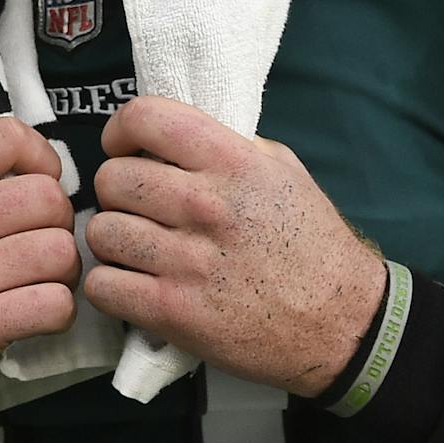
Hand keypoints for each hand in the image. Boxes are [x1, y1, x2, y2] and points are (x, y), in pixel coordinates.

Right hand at [0, 117, 79, 441]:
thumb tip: (46, 169)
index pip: (3, 136)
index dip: (41, 158)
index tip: (38, 185)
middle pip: (47, 197)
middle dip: (60, 225)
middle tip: (40, 249)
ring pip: (59, 250)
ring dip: (64, 273)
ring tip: (38, 284)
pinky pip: (55, 302)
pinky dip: (58, 312)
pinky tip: (35, 316)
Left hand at [84, 95, 385, 396]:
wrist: (343, 323)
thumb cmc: (313, 245)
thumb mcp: (284, 172)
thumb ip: (230, 147)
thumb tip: (176, 138)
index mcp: (233, 163)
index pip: (146, 118)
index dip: (121, 131)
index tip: (125, 149)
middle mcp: (206, 205)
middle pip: (111, 178)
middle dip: (117, 192)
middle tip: (138, 209)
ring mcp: (186, 261)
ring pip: (101, 232)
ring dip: (113, 241)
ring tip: (136, 250)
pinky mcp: (172, 312)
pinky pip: (102, 286)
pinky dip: (110, 287)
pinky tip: (133, 285)